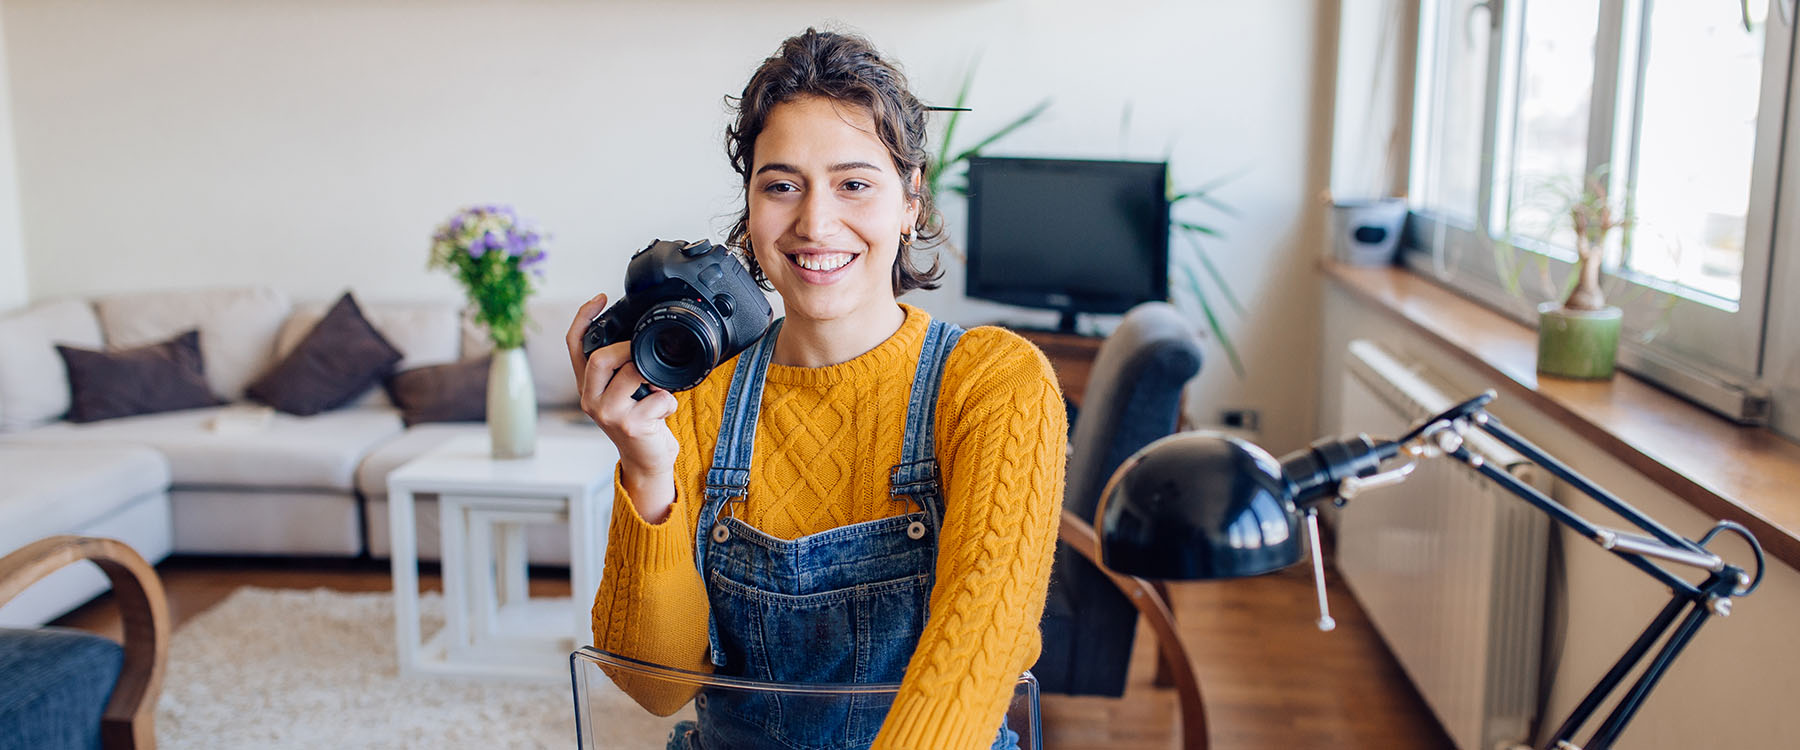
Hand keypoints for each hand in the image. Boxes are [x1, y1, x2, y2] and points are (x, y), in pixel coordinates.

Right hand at [567, 294, 679, 521]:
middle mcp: (590, 399)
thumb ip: (624, 370)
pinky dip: (669, 401)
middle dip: (625, 348)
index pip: (575, 346)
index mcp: (587, 387)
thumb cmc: (641, 423)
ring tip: (657, 390)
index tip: (600, 297)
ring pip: (631, 373)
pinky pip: (657, 397)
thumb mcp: (626, 394)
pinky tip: (664, 412)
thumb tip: (642, 339)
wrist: (647, 462)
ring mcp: (607, 413)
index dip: (583, 318)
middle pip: (600, 357)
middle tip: (642, 354)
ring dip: (653, 377)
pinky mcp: (629, 425)